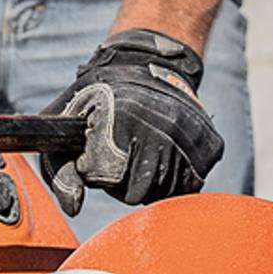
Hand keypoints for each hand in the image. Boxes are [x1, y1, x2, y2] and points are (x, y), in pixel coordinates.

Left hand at [40, 29, 223, 216]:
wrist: (150, 65)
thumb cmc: (100, 97)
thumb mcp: (69, 123)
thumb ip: (61, 169)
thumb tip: (74, 208)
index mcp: (125, 116)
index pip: (106, 178)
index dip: (95, 170)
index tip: (95, 150)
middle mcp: (163, 127)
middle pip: (136, 193)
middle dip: (121, 183)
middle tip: (118, 158)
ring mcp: (191, 137)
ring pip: (163, 194)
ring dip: (147, 183)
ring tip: (139, 156)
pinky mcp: (211, 148)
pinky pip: (189, 187)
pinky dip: (174, 180)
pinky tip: (164, 157)